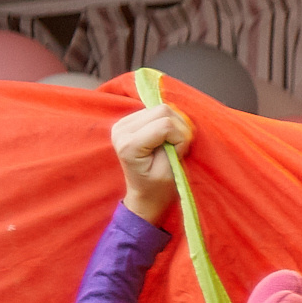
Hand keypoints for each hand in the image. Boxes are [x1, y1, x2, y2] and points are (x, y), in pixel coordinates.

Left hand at [113, 103, 192, 221]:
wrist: (144, 194)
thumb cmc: (158, 189)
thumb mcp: (169, 172)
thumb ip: (174, 148)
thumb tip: (179, 125)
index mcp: (129, 145)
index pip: (165, 125)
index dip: (180, 138)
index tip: (178, 155)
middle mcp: (121, 129)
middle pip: (162, 110)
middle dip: (178, 128)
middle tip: (178, 147)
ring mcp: (123, 122)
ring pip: (160, 108)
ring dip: (173, 124)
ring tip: (171, 143)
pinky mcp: (128, 119)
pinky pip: (155, 110)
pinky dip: (166, 122)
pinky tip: (163, 137)